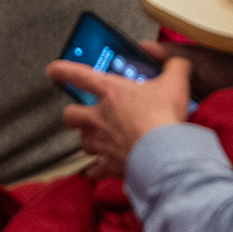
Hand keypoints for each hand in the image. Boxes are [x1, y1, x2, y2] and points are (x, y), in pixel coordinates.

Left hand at [49, 56, 192, 178]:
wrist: (163, 153)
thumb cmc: (164, 116)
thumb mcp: (175, 82)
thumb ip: (175, 66)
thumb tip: (179, 61)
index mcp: (111, 91)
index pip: (80, 76)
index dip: (64, 71)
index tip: (53, 70)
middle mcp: (100, 117)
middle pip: (71, 114)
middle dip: (73, 114)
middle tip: (79, 114)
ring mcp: (101, 142)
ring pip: (82, 141)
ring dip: (87, 140)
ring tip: (96, 140)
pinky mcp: (108, 164)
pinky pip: (93, 170)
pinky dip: (95, 170)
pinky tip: (99, 170)